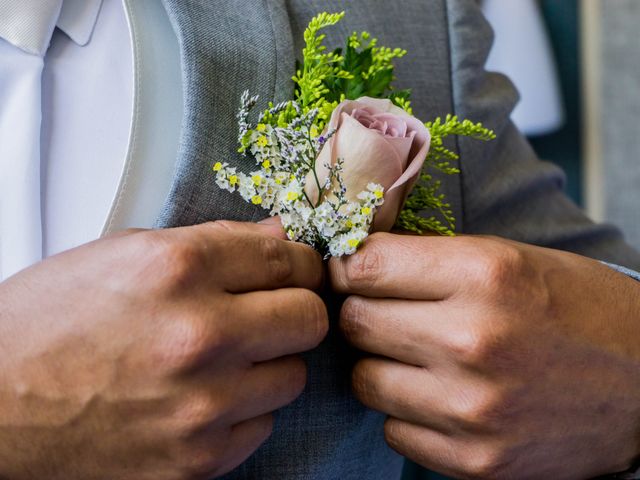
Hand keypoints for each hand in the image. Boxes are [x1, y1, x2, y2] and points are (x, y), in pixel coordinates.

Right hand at [0, 221, 326, 479]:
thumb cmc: (49, 323)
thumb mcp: (125, 253)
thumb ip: (215, 242)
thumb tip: (278, 238)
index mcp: (179, 269)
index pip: (288, 261)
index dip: (300, 265)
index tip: (296, 272)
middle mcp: (198, 336)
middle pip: (309, 318)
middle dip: (296, 310)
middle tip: (270, 313)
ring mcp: (201, 405)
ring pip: (292, 376)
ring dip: (268, 363)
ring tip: (224, 359)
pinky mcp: (197, 459)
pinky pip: (262, 424)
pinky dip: (243, 409)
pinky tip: (203, 397)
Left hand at [330, 233, 639, 479]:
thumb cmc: (575, 308)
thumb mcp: (508, 258)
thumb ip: (430, 260)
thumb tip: (355, 264)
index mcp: (482, 275)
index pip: (365, 266)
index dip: (349, 266)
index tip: (352, 271)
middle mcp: (472, 340)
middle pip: (355, 322)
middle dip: (361, 312)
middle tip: (384, 311)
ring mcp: (472, 408)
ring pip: (364, 380)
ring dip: (380, 364)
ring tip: (416, 356)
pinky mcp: (476, 460)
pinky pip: (393, 429)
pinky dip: (407, 411)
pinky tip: (439, 395)